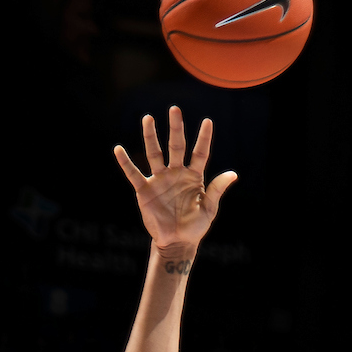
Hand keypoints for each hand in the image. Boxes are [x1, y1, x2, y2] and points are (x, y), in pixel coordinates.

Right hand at [114, 107, 236, 250]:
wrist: (176, 242)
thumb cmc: (195, 226)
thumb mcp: (208, 209)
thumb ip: (217, 190)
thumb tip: (233, 174)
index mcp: (193, 177)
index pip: (199, 153)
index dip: (203, 138)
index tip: (207, 121)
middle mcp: (176, 174)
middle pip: (176, 147)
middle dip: (175, 128)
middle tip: (174, 109)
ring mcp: (160, 180)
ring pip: (155, 154)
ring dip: (151, 137)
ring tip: (148, 118)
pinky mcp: (145, 190)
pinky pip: (134, 174)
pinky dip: (126, 163)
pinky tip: (119, 149)